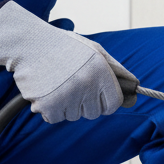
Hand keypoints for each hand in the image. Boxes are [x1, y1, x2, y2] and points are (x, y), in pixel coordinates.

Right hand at [0, 1, 137, 121]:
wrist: (28, 44)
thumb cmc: (63, 47)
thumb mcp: (95, 51)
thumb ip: (117, 70)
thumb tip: (135, 86)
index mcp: (101, 72)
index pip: (113, 104)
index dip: (105, 101)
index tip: (97, 96)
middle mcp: (86, 86)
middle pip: (94, 112)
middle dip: (85, 103)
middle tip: (72, 83)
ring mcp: (67, 97)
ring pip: (74, 116)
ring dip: (67, 105)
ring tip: (57, 82)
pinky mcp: (48, 106)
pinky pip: (55, 118)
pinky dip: (50, 109)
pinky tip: (46, 89)